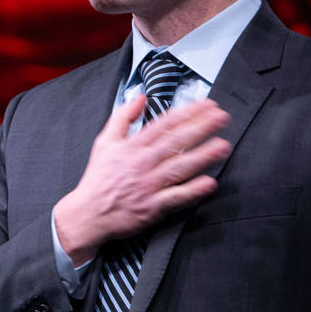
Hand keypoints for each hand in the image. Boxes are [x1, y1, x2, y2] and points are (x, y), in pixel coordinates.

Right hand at [53, 93, 230, 264]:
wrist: (88, 214)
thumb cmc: (98, 179)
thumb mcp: (104, 141)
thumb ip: (122, 117)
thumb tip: (139, 97)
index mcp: (133, 147)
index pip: (165, 124)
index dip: (188, 112)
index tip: (206, 105)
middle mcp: (143, 164)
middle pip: (176, 141)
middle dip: (201, 127)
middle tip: (222, 118)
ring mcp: (148, 185)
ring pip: (180, 167)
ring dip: (203, 155)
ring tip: (223, 145)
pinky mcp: (152, 207)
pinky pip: (176, 197)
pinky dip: (193, 190)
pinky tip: (209, 182)